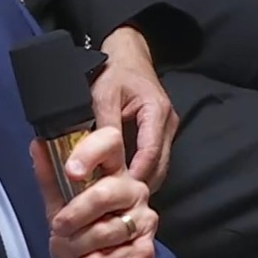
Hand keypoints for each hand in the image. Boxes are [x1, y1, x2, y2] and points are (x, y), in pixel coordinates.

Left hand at [30, 126, 156, 257]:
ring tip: (80, 252)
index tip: (70, 171)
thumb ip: (50, 179)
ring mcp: (144, 220)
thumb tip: (37, 145)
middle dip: (74, 216)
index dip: (89, 152)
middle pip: (104, 193)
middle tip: (60, 229)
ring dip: (79, 248)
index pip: (109, 142)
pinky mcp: (146, 251)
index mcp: (112, 174)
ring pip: (104, 231)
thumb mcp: (58, 210)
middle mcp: (133, 191)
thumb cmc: (82, 244)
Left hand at [95, 27, 177, 190]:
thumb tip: (90, 160)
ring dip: (139, 182)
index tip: (116, 194)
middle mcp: (167, 124)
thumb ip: (102, 128)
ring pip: (158, 167)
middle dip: (138, 186)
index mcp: (157, 112)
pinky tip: (122, 184)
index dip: (134, 177)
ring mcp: (165, 130)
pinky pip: (153, 160)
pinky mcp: (159, 134)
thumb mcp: (103, 96)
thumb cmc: (114, 71)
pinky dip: (139, 173)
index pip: (150, 154)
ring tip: (116, 198)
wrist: (125, 54)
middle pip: (159, 166)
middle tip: (114, 203)